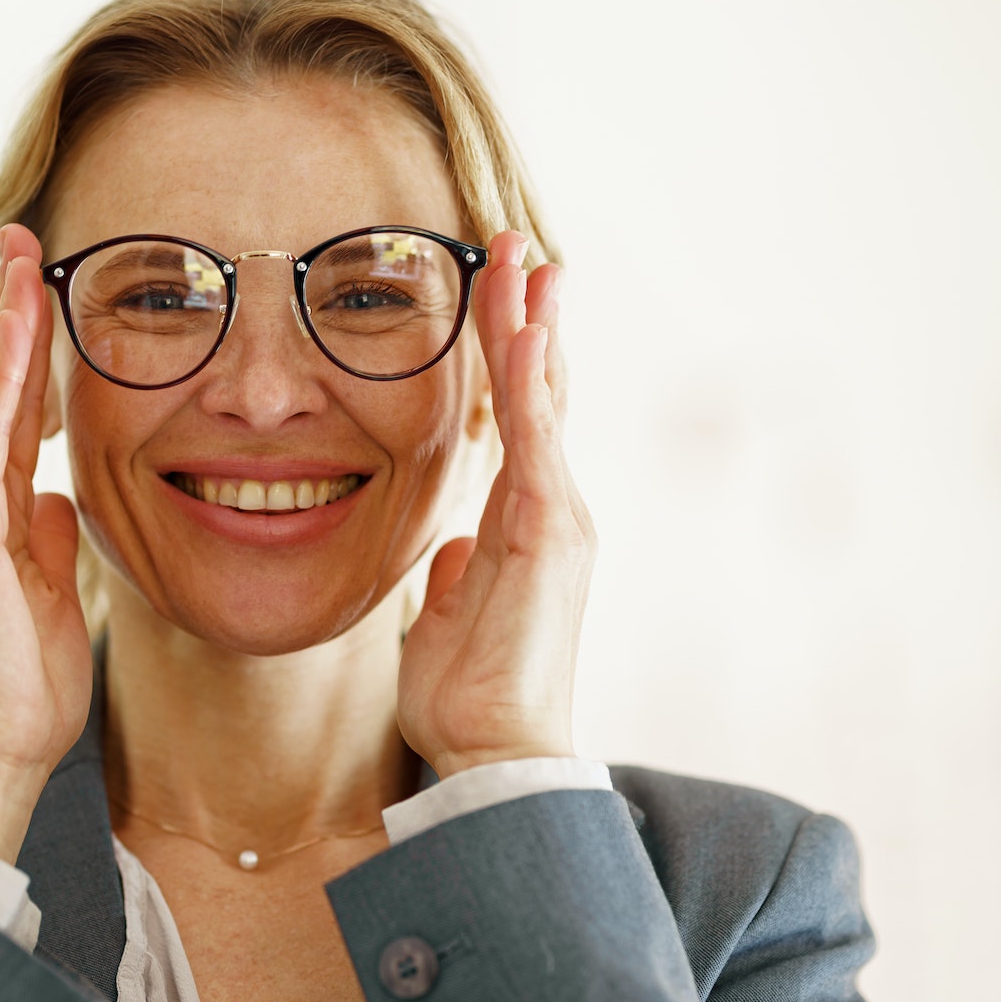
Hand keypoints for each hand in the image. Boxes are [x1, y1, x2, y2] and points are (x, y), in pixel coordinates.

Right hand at [0, 224, 91, 861]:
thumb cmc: (20, 686)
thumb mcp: (51, 594)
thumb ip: (51, 540)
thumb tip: (63, 498)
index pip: (3, 410)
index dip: (20, 347)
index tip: (39, 286)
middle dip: (4, 313)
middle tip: (22, 244)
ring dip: (1, 329)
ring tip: (20, 265)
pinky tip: (12, 342)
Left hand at [395, 231, 594, 777]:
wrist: (495, 755)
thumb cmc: (468, 698)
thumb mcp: (442, 621)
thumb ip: (452, 577)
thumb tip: (450, 549)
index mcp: (524, 522)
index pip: (518, 419)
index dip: (509, 355)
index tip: (498, 294)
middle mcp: (551, 508)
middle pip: (543, 391)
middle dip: (527, 315)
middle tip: (516, 246)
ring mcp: (558, 516)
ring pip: (546, 399)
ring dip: (531, 324)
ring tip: (523, 258)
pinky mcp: (550, 532)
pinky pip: (537, 440)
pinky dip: (530, 381)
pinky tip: (524, 329)